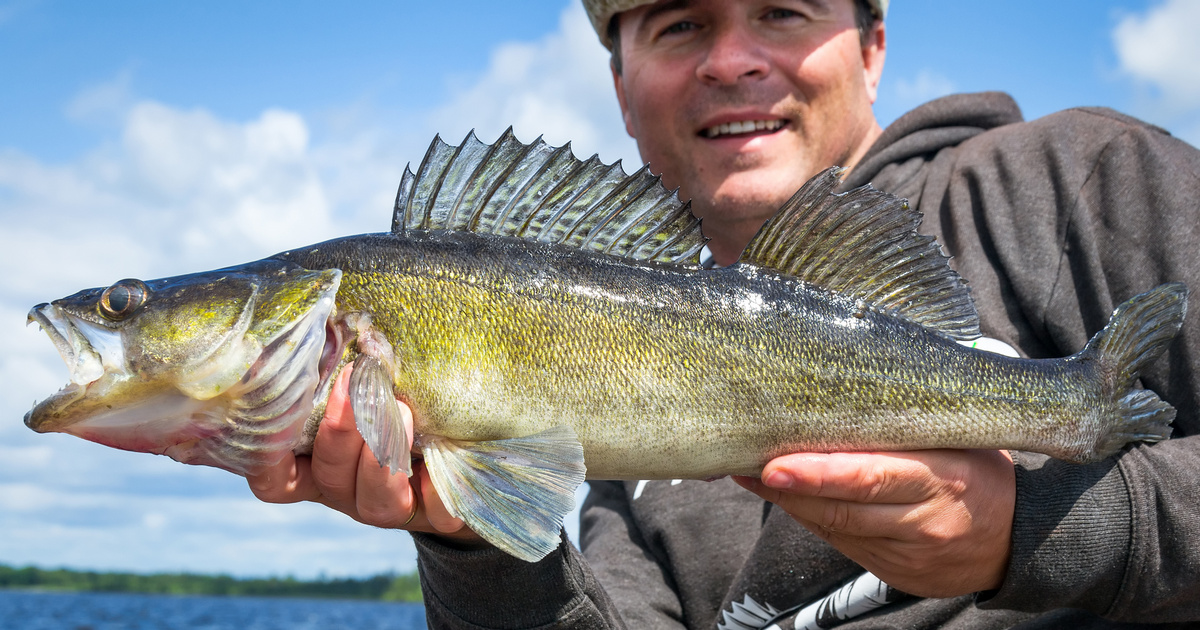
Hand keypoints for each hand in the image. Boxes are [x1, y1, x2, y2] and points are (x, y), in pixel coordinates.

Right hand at [245, 365, 486, 547]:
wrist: (479, 440)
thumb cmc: (408, 394)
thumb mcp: (372, 380)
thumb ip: (345, 362)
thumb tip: (321, 311)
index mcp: (323, 463)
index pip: (276, 478)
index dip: (265, 458)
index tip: (269, 415)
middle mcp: (353, 490)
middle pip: (329, 478)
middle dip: (339, 432)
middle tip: (356, 380)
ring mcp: (396, 505)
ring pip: (375, 502)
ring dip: (381, 455)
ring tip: (401, 408)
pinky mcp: (441, 513)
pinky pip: (434, 510)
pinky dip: (436, 484)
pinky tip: (441, 449)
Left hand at [734, 449, 1014, 597]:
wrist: (1019, 541)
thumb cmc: (980, 470)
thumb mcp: (959, 439)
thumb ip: (909, 422)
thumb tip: (840, 389)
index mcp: (946, 478)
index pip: (873, 477)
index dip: (818, 474)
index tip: (775, 464)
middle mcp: (926, 520)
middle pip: (844, 508)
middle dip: (790, 489)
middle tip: (747, 464)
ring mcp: (910, 553)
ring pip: (836, 528)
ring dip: (791, 502)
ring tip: (751, 472)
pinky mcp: (895, 573)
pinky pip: (843, 543)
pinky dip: (810, 518)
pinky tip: (787, 496)